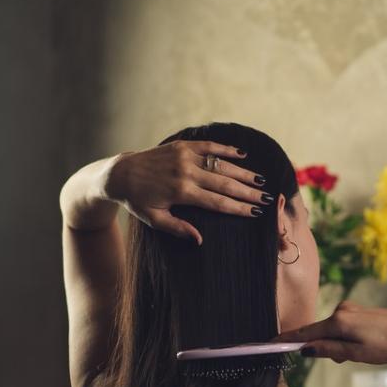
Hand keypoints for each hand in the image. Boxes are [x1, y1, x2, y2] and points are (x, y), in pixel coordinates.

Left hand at [104, 141, 270, 243]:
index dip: (239, 208)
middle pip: (225, 184)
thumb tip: (200, 240)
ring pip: (221, 165)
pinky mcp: (182, 146)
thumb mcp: (155, 219)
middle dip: (248, 192)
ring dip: (243, 173)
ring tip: (260, 180)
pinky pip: (209, 146)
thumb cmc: (138, 201)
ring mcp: (184, 156)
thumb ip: (178, 228)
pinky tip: (242, 155)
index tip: (256, 212)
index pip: (218, 202)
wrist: (120, 174)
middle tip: (266, 198)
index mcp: (181, 193)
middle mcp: (186, 172)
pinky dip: (226, 149)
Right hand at [274, 301, 386, 365]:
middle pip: (319, 333)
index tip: (269, 344)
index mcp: (338, 321)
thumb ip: (329, 350)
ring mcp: (351, 308)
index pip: (305, 333)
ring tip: (363, 353)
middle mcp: (341, 310)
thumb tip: (306, 349)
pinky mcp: (359, 310)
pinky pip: (343, 326)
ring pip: (333, 331)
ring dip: (338, 345)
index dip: (287, 340)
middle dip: (324, 348)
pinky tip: (365, 344)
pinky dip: (346, 338)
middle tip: (345, 361)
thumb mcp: (356, 354)